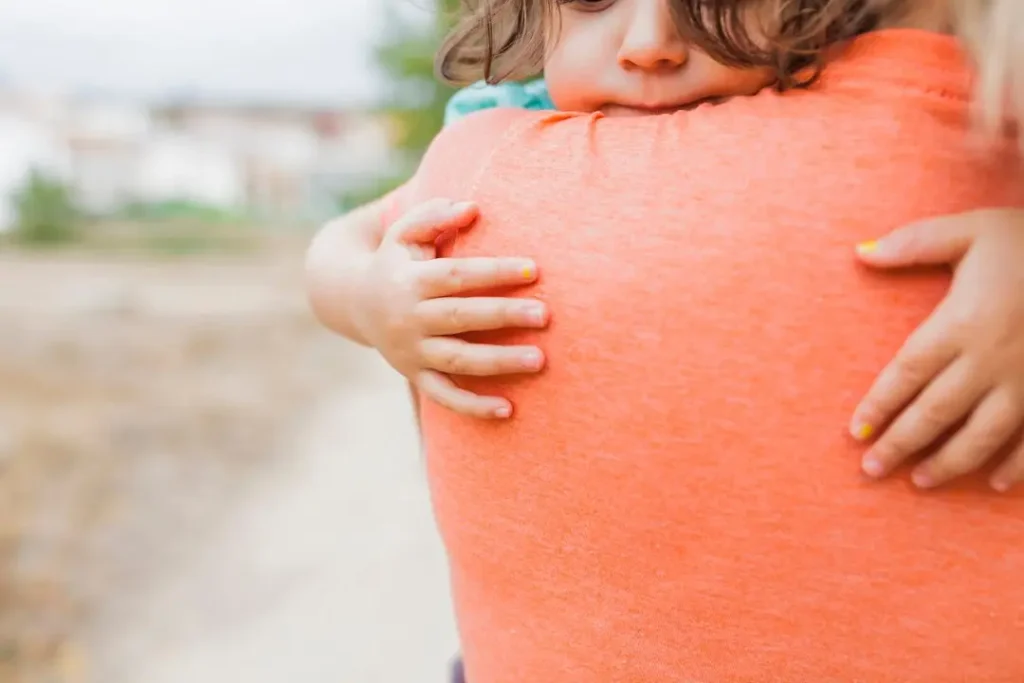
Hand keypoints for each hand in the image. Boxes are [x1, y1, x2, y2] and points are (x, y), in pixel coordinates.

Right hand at [356, 198, 547, 418]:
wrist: (353, 302)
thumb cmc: (396, 260)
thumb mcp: (404, 232)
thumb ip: (434, 216)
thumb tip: (472, 208)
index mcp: (409, 281)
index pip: (456, 276)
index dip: (494, 272)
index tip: (534, 270)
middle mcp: (409, 318)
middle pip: (461, 317)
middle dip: (503, 316)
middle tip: (545, 315)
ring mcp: (411, 351)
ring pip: (458, 360)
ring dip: (498, 362)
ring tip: (539, 360)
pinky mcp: (415, 376)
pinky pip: (445, 396)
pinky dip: (473, 406)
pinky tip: (508, 409)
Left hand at [850, 209, 1023, 490]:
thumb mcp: (970, 230)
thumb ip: (914, 242)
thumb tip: (860, 252)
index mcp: (961, 322)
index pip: (906, 373)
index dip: (879, 405)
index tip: (856, 432)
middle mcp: (991, 358)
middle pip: (935, 412)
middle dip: (900, 444)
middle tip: (871, 469)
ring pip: (983, 435)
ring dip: (950, 463)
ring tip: (919, 482)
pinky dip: (1018, 466)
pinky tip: (996, 484)